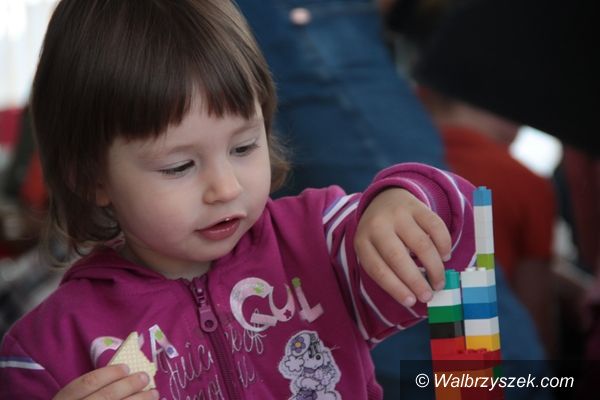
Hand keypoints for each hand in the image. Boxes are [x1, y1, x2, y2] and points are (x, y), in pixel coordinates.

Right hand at [53, 364, 157, 399]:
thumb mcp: (74, 398)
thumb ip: (92, 389)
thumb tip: (125, 373)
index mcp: (65, 399)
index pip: (87, 382)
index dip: (109, 373)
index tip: (127, 367)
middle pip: (105, 397)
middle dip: (128, 386)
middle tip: (145, 377)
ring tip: (154, 393)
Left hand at [355, 189, 449, 306]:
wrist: (384, 199)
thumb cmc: (380, 235)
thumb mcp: (373, 250)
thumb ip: (387, 269)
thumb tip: (414, 296)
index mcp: (362, 242)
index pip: (377, 269)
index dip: (395, 288)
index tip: (410, 301)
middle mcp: (378, 226)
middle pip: (398, 257)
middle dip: (416, 281)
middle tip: (428, 296)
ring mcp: (398, 214)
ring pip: (421, 244)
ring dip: (434, 267)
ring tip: (439, 282)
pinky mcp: (417, 206)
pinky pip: (435, 227)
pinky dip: (443, 245)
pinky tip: (445, 257)